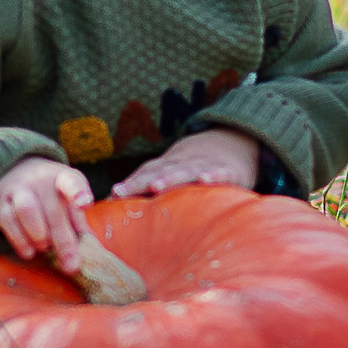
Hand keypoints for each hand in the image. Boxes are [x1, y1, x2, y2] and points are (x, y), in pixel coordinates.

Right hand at [0, 157, 93, 272]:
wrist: (10, 174)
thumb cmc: (47, 195)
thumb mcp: (65, 201)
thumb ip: (77, 223)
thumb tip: (93, 250)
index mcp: (62, 178)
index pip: (71, 182)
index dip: (78, 193)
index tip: (85, 205)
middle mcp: (39, 180)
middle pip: (53, 211)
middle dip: (64, 241)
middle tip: (71, 265)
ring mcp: (17, 189)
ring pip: (27, 210)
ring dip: (39, 236)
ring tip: (45, 247)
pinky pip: (9, 223)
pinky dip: (21, 242)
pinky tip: (30, 252)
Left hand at [111, 129, 260, 197]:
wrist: (235, 141)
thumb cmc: (195, 168)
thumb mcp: (174, 173)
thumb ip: (149, 189)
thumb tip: (116, 207)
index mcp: (168, 167)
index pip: (145, 173)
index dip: (129, 182)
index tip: (113, 194)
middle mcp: (183, 164)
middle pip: (159, 171)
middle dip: (141, 181)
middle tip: (122, 192)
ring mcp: (205, 165)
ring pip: (186, 171)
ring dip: (170, 178)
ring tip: (155, 186)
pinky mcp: (229, 171)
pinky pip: (221, 173)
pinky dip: (213, 176)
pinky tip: (206, 181)